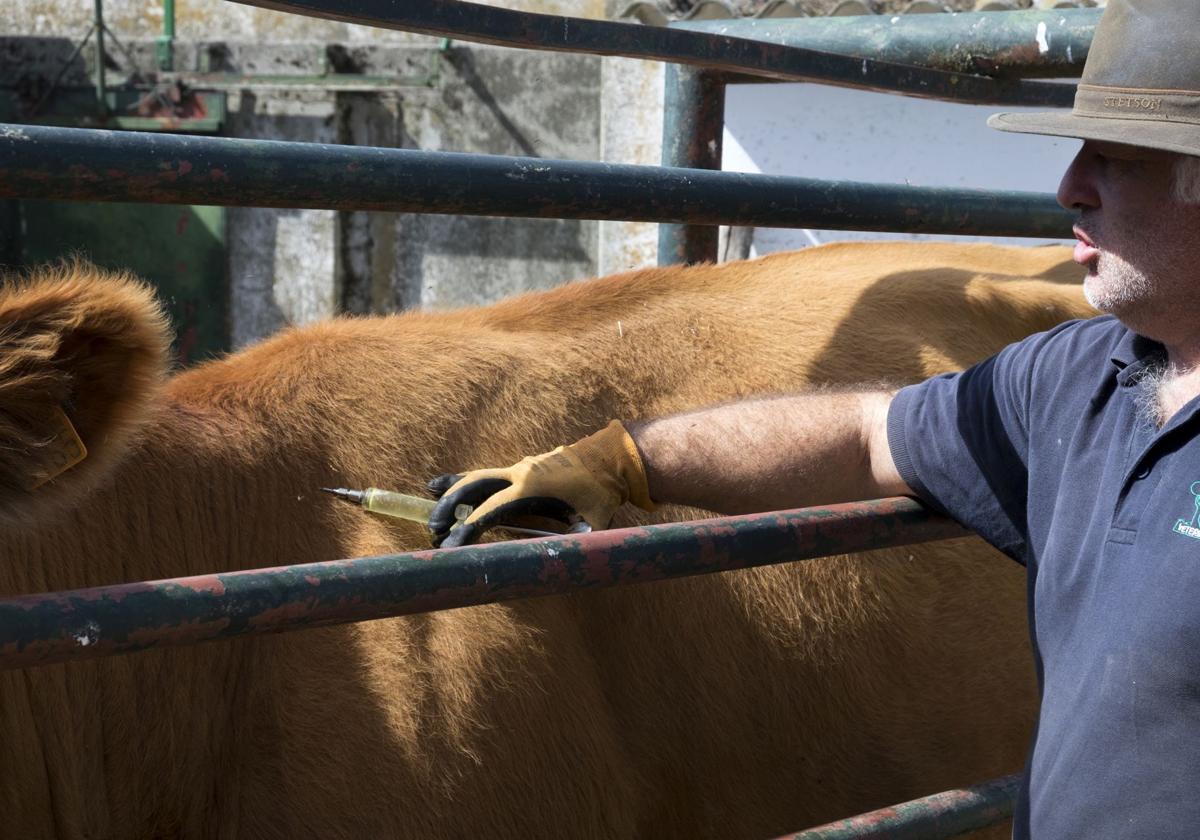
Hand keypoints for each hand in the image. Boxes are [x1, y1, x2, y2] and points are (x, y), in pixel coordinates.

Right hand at [428, 420, 655, 546]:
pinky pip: (488, 474)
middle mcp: (520, 472)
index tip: (451, 547)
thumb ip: (571, 544)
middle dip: (450, 506)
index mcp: (531, 487)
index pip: (491, 510)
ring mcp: (520, 466)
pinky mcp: (523, 467)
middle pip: (473, 486)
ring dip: (452, 491)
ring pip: (477, 476)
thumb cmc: (601, 493)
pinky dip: (465, 480)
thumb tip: (552, 567)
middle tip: (434, 529)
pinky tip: (442, 484)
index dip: (469, 530)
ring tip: (430, 504)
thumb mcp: (591, 523)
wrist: (611, 458)